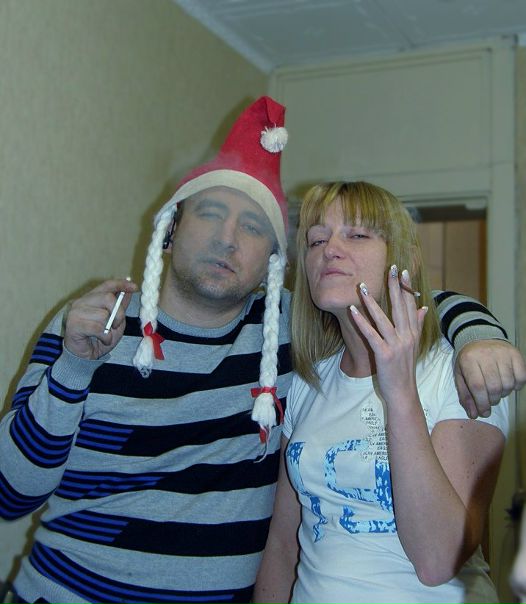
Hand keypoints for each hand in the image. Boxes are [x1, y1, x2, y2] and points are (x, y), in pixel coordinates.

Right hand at [63, 279, 137, 359]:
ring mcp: (76, 312)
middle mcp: (81, 302)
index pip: (107, 285)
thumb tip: (129, 291)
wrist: (86, 357)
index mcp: (91, 298)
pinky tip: (103, 340)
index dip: (122, 284)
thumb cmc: (99, 338)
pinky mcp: (73, 324)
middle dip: (119, 313)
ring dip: (109, 328)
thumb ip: (120, 307)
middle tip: (117, 325)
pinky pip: (97, 327)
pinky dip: (105, 336)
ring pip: (102, 314)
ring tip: (106, 335)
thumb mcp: (115, 321)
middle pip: (107, 297)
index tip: (135, 287)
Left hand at [349, 267, 426, 402]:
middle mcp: (407, 336)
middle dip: (394, 286)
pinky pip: (371, 334)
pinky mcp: (384, 354)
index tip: (402, 271)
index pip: (410, 305)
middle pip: (399, 307)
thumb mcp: (413, 345)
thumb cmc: (404, 369)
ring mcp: (396, 345)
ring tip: (363, 287)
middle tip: (390, 268)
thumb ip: (417, 325)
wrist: (403, 392)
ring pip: (383, 319)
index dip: (406, 287)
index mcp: (413, 333)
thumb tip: (424, 307)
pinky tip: (353, 310)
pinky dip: (361, 322)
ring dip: (372, 302)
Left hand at [454, 340, 525, 417]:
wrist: (479, 337)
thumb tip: (474, 415)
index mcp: (469, 360)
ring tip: (498, 390)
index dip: (482, 403)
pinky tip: (509, 383)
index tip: (484, 412)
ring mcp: (502, 353)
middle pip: (494, 387)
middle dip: (493, 400)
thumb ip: (465, 395)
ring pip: (508, 384)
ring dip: (504, 394)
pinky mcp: (515, 353)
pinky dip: (517, 386)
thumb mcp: (460, 375)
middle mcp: (486, 355)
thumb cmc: (468, 360)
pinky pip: (521, 377)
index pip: (478, 386)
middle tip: (490, 400)